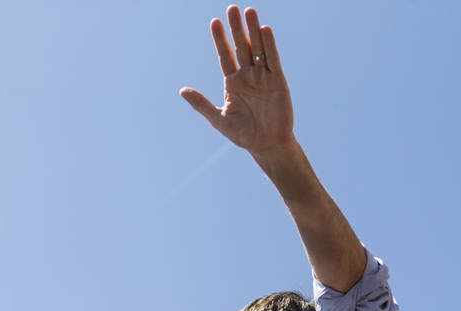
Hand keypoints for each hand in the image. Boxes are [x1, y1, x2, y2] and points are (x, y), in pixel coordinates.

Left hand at [180, 6, 293, 155]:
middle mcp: (248, 76)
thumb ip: (201, 104)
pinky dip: (269, 45)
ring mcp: (263, 77)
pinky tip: (265, 30)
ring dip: (253, 30)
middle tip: (232, 8)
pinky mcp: (278, 81)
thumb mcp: (219, 119)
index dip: (220, 39)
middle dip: (236, 28)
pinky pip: (273, 60)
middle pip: (241, 47)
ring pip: (257, 49)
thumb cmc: (243, 135)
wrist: (267, 146)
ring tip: (249, 11)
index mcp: (233, 83)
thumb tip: (182, 91)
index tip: (214, 22)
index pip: (225, 55)